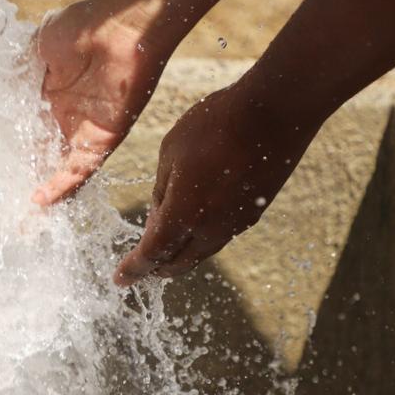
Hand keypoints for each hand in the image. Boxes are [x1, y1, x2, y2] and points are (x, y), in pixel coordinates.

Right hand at [32, 0, 172, 205]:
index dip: (9, 149)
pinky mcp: (103, 139)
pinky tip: (39, 202)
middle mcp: (67, 119)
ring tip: (18, 218)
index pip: (27, 131)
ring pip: (60, 170)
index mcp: (51, 98)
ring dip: (42, 194)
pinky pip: (81, 170)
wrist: (120, 24)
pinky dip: (61, 187)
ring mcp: (85, 131)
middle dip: (22, 178)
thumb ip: (16, 73)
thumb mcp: (36, 50)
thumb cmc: (81, 26)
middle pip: (42, 156)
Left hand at [114, 85, 320, 285]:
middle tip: (141, 268)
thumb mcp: (171, 152)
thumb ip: (162, 190)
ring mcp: (237, 223)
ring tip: (164, 250)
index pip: (153, 253)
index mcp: (186, 214)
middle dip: (157, 268)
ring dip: (180, 254)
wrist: (274, 114)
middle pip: (179, 262)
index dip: (134, 269)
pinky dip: (200, 239)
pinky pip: (219, 236)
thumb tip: (160, 216)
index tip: (120, 279)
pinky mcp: (254, 213)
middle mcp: (212, 228)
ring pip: (201, 251)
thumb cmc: (214, 125)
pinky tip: (194, 227)